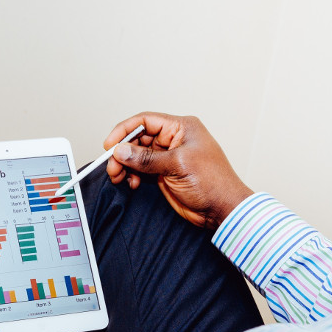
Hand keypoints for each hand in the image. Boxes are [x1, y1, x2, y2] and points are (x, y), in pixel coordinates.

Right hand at [105, 112, 252, 228]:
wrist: (222, 209)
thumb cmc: (213, 182)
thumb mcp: (177, 165)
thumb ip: (146, 158)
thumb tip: (121, 151)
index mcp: (181, 128)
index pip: (146, 121)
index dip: (125, 131)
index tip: (110, 145)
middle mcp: (173, 140)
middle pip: (138, 139)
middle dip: (123, 152)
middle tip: (112, 166)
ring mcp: (168, 157)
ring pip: (137, 156)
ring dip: (125, 165)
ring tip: (119, 177)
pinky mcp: (164, 173)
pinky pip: (141, 170)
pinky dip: (132, 175)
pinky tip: (132, 183)